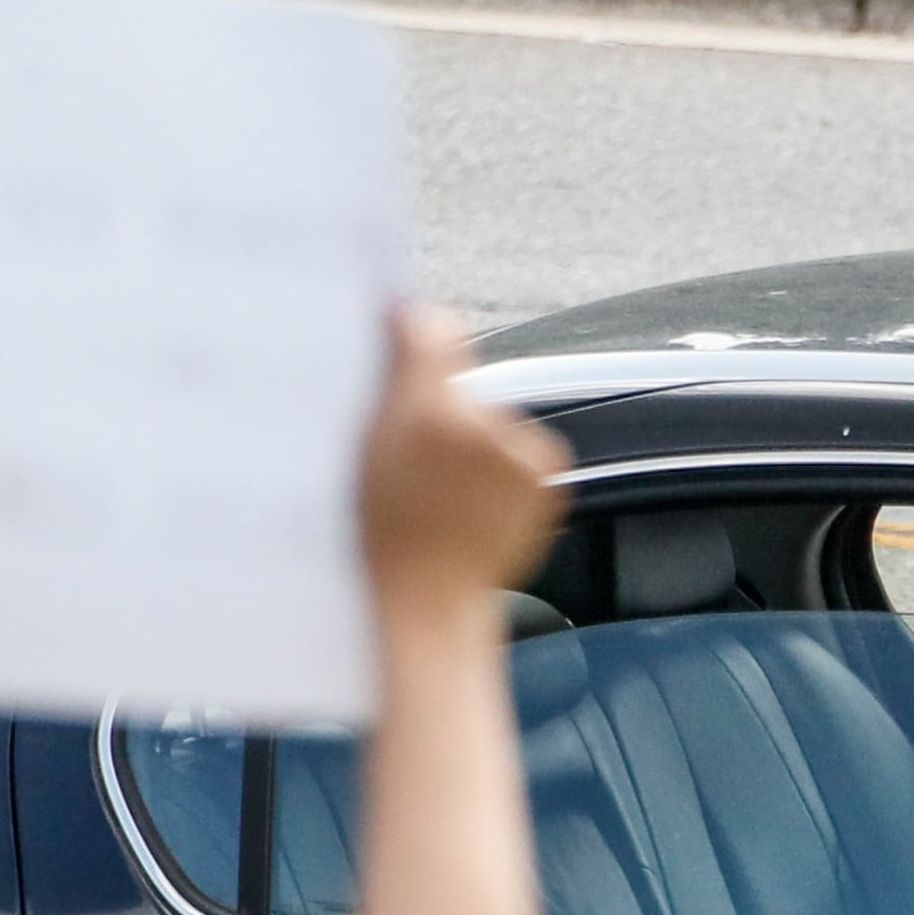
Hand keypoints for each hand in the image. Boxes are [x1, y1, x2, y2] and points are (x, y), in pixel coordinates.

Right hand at [361, 307, 569, 630]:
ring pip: (489, 415)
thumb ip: (396, 369)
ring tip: (443, 489)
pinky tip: (475, 501)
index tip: (397, 341)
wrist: (430, 603)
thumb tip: (410, 311)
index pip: (431, 329)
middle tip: (414, 455)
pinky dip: (502, 465)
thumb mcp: (366, 448)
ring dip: (473, 437)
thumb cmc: (386, 535)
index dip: (412, 332)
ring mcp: (520, 452)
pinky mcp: (548, 475)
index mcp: (427, 412)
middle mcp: (482, 423)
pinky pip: (520, 447)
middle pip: (461, 378)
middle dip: (439, 401)